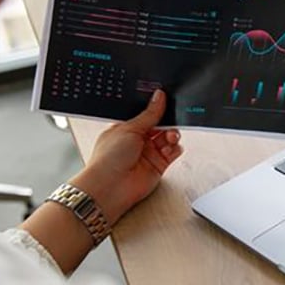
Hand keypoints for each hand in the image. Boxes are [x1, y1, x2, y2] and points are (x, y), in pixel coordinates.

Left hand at [71, 90, 182, 224]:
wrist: (111, 186)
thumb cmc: (109, 159)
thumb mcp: (129, 128)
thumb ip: (149, 114)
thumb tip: (158, 97)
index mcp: (127, 128)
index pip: (147, 114)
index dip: (157, 109)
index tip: (166, 102)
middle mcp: (139, 140)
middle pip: (160, 125)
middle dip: (168, 121)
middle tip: (171, 119)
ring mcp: (149, 153)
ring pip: (168, 138)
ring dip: (172, 134)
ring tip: (170, 137)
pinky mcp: (159, 165)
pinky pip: (173, 152)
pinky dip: (175, 148)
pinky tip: (170, 148)